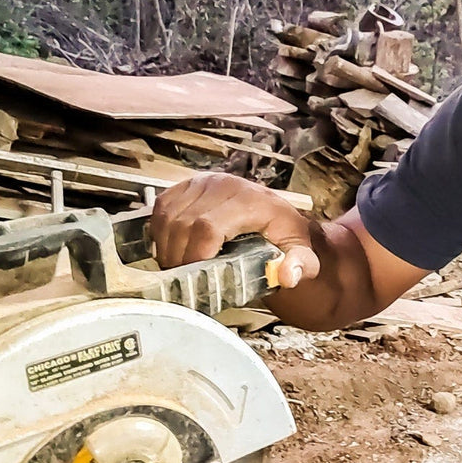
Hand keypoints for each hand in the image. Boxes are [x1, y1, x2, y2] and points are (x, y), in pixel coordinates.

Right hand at [150, 174, 317, 288]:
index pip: (208, 227)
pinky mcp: (187, 184)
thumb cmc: (285, 234)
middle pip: (183, 224)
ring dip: (167, 246)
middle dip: (179, 257)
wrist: (277, 215)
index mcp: (250, 200)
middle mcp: (224, 185)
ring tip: (177, 267)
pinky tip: (171, 247)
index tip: (195, 277)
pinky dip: (160, 230)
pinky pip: (162, 207)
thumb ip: (300, 265)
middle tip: (184, 280)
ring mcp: (203, 182)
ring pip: (168, 216)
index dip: (195, 255)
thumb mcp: (301, 251)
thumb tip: (287, 276)